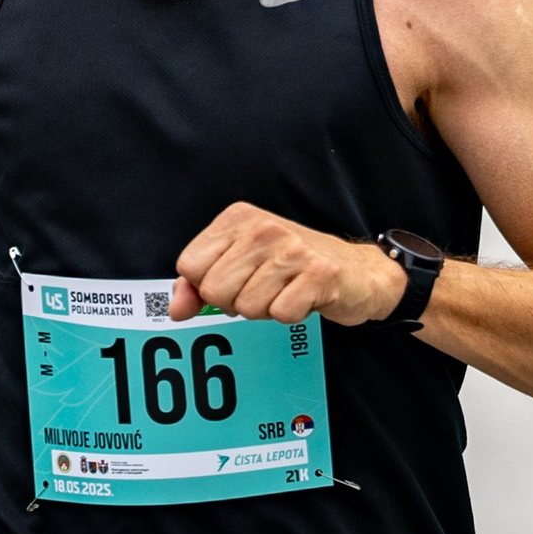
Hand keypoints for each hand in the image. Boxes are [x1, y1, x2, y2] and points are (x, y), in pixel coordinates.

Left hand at [171, 204, 403, 327]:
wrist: (357, 271)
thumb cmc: (293, 268)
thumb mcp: (241, 266)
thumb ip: (200, 285)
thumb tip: (175, 310)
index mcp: (238, 218)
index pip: (189, 267)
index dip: (207, 286)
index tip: (235, 279)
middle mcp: (263, 227)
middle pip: (215, 290)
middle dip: (235, 302)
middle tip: (263, 288)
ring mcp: (292, 249)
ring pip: (246, 307)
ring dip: (265, 310)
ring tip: (285, 291)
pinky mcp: (318, 274)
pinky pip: (280, 314)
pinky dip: (291, 315)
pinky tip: (304, 297)